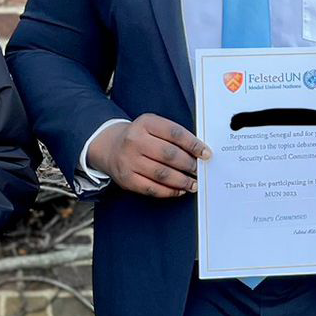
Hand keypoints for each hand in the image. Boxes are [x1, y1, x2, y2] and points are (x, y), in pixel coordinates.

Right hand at [87, 115, 211, 197]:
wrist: (110, 147)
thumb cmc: (139, 137)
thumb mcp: (153, 126)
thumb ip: (173, 135)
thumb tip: (199, 153)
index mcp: (145, 123)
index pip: (175, 133)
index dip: (193, 145)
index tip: (206, 153)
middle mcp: (134, 141)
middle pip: (169, 155)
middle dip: (189, 165)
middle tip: (200, 170)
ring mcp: (129, 161)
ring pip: (162, 174)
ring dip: (182, 181)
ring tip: (194, 183)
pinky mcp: (127, 179)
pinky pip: (152, 188)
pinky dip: (169, 191)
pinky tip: (179, 190)